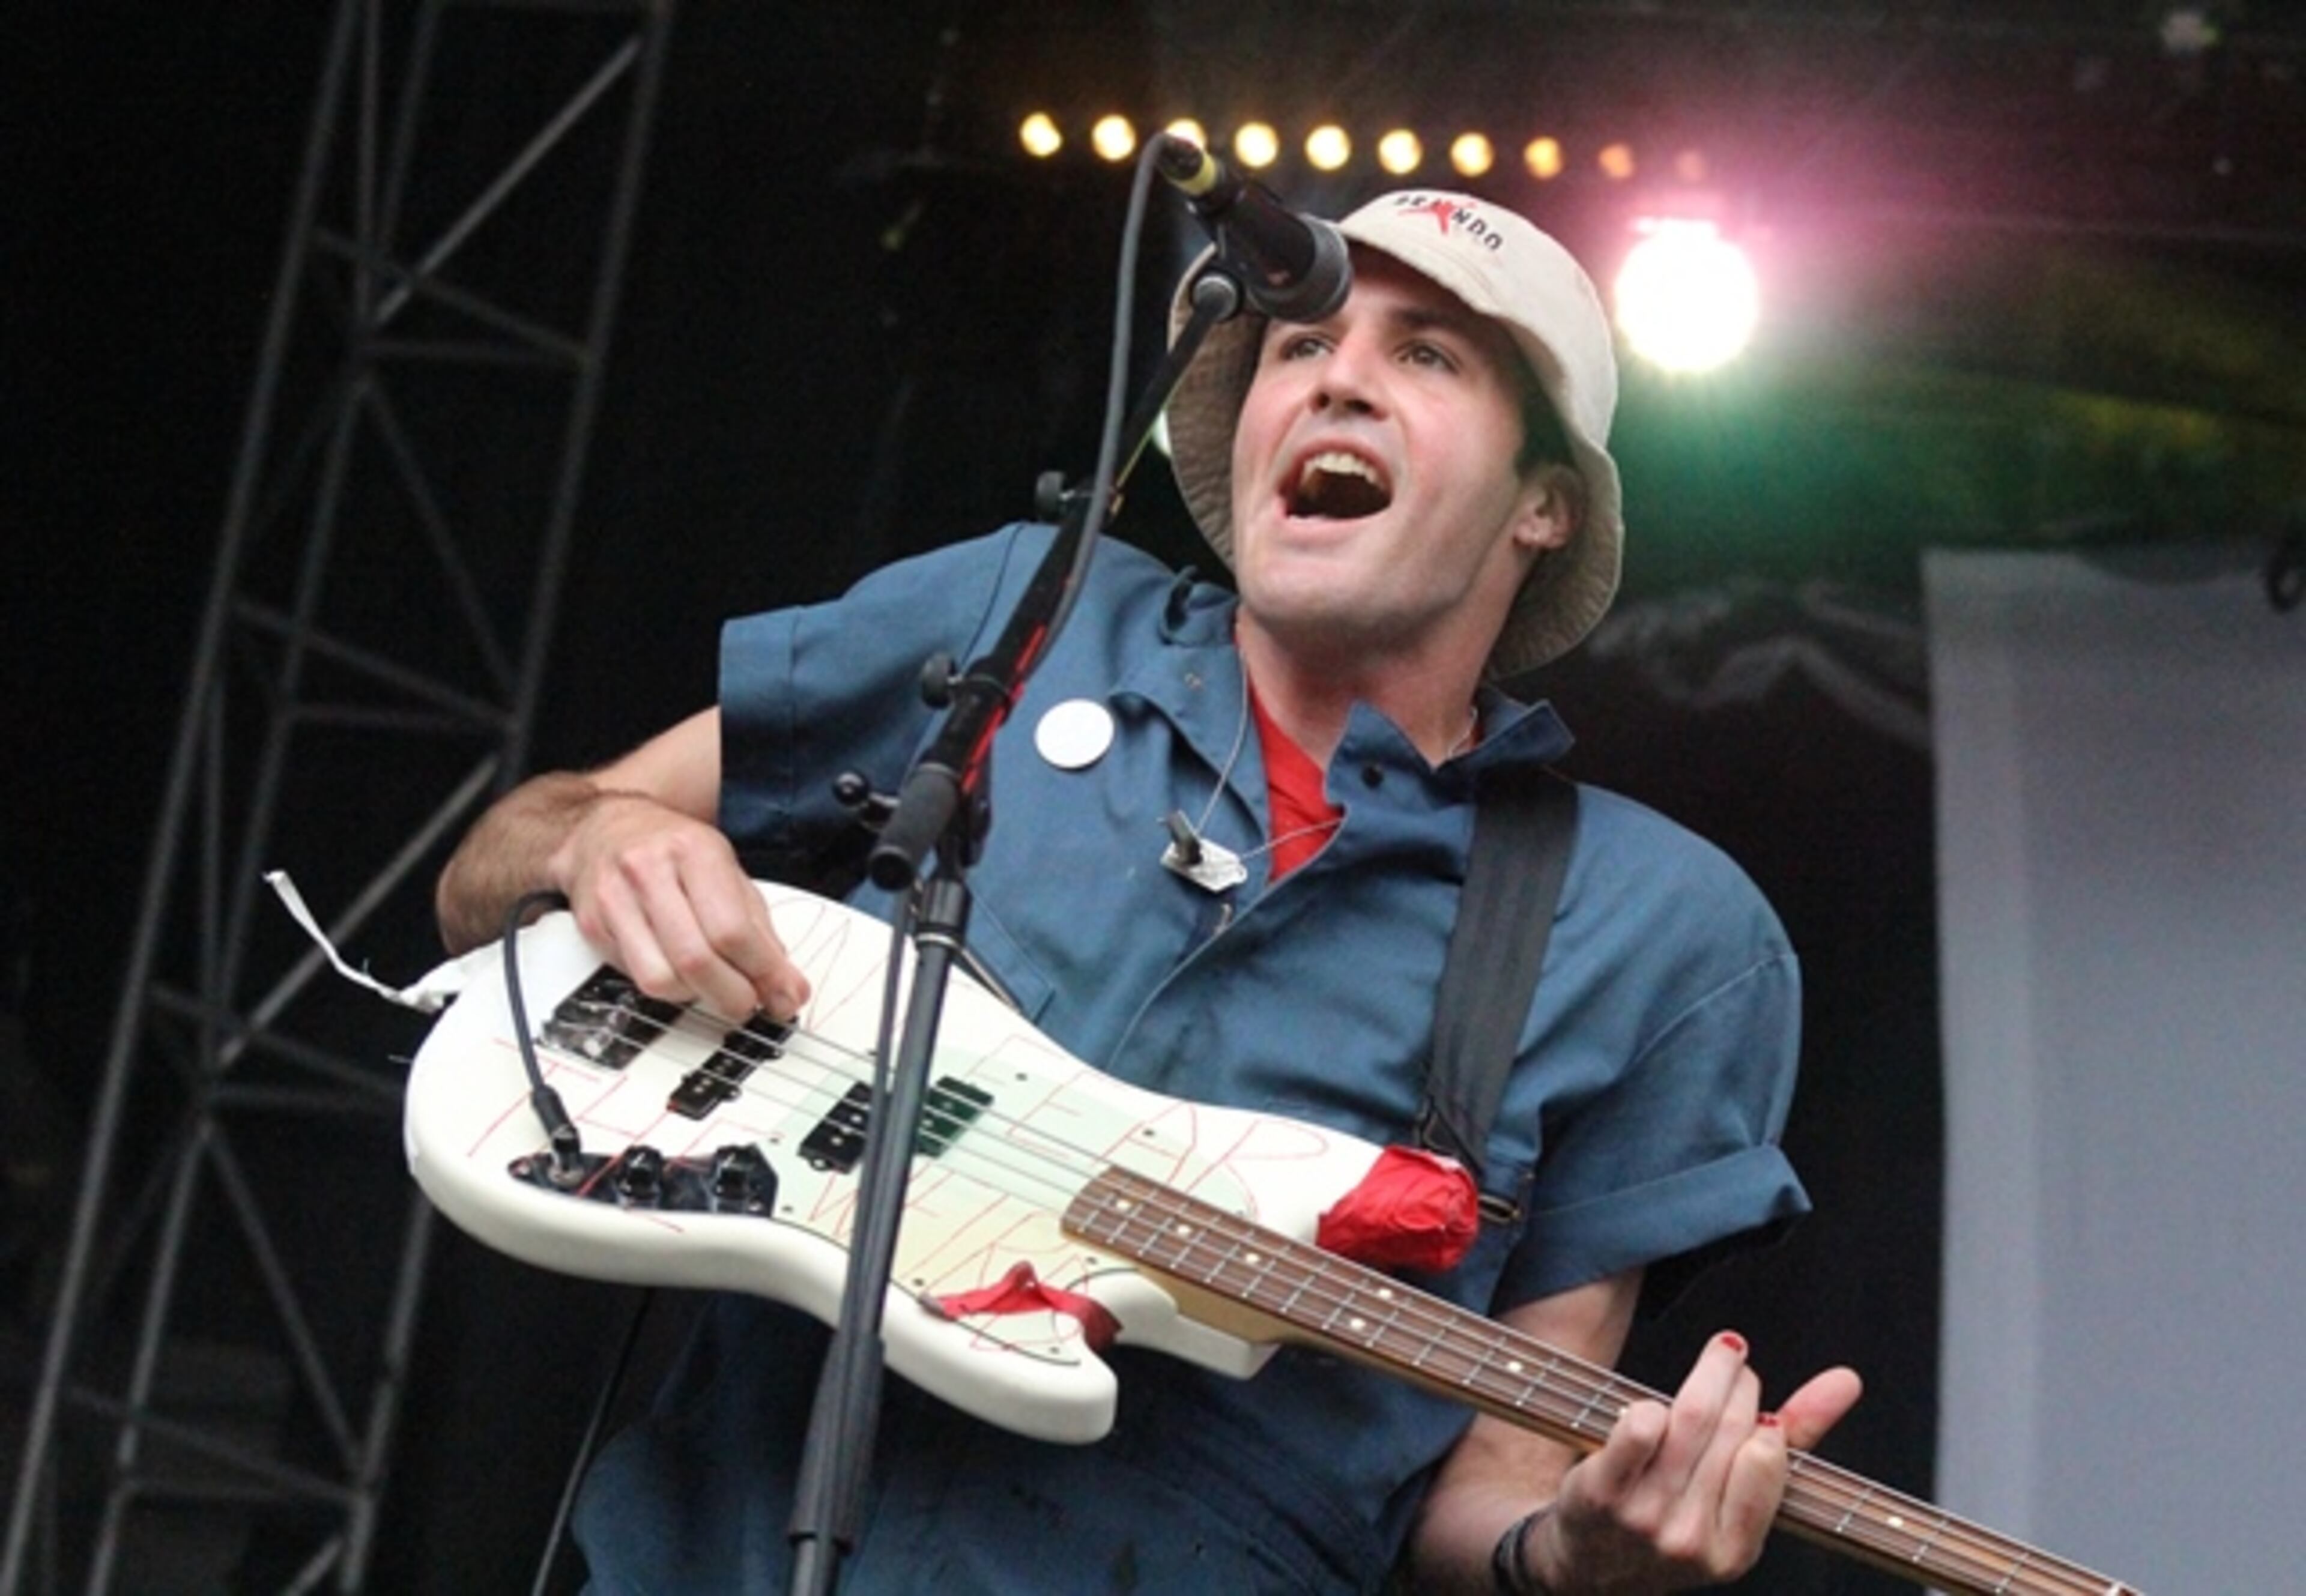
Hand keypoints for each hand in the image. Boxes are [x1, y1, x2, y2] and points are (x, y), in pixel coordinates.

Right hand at [548, 790, 809, 1022]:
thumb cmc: (673, 851)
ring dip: (696, 996)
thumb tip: (787, 989)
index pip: (731, 929)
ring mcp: (613, 899)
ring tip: (712, 985)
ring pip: (660, 980)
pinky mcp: (592, 926)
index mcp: (693, 851)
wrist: (605, 829)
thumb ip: (761, 931)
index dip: (763, 972)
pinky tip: (679, 973)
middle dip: (731, 996)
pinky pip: (635, 979)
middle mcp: (648, 871)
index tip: (783, 996)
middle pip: (695, 959)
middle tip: (749, 1004)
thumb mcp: (728, 873)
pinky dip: (667, 988)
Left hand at [1529, 1333, 1862, 1591]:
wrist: (1587, 1566)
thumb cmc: (1673, 1518)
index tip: (1757, 1397)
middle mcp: (1691, 1541)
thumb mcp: (1733, 1501)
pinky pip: (1638, 1428)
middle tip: (1732, 1360)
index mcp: (1734, 1551)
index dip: (1762, 1414)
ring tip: (1716, 1358)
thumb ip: (1795, 1441)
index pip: (1765, 1457)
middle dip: (1736, 1381)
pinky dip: (1649, 1405)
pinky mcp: (1599, 1494)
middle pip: (1729, 1430)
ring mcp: (1644, 1519)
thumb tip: (1845, 1381)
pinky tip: (1655, 1406)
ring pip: (1689, 1420)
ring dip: (1707, 1373)